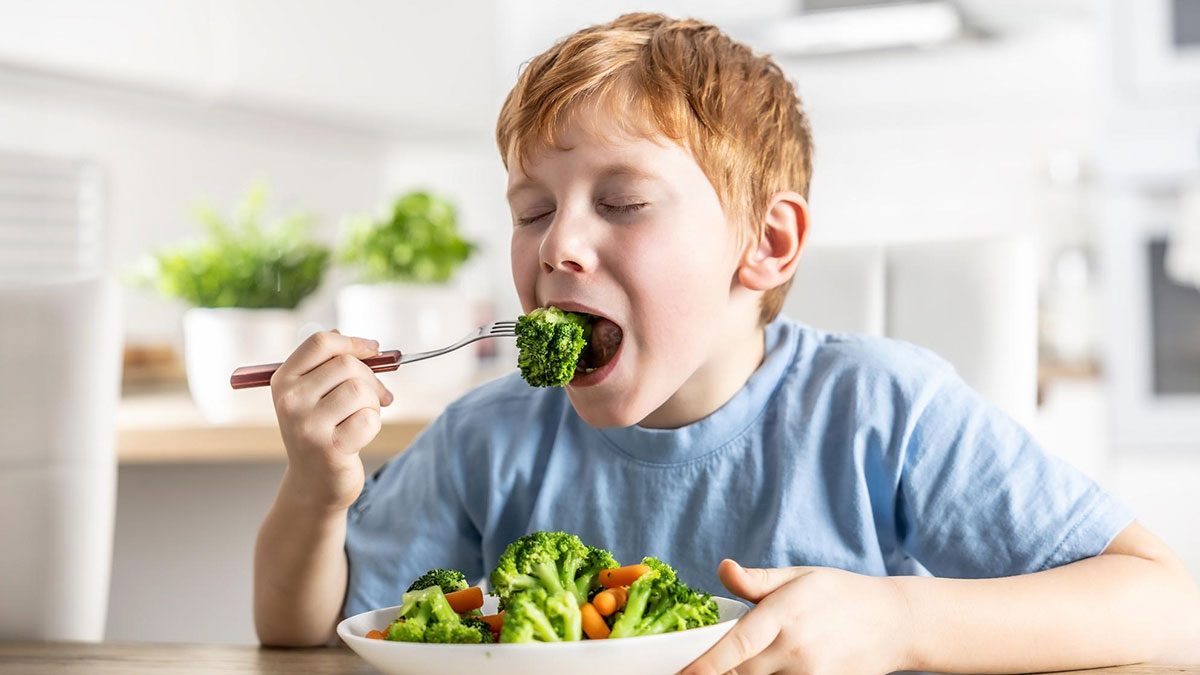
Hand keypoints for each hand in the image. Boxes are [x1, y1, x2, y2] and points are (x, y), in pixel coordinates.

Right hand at [270, 330, 393, 512]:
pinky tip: (359, 437)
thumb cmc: (321, 432)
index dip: (353, 343)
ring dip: (372, 404)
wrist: (314, 483)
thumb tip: (357, 341)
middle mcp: (290, 401)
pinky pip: (369, 419)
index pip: (320, 343)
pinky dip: (373, 425)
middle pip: (347, 365)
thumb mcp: (314, 395)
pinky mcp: (329, 448)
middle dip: (371, 379)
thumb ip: (329, 367)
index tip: (374, 350)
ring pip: (361, 390)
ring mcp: (308, 425)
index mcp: (284, 381)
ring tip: (362, 418)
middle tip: (377, 397)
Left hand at [681, 560, 912, 674]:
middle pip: (742, 671)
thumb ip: (756, 581)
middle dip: (722, 670)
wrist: (894, 623)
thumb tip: (722, 568)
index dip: (705, 664)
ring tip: (750, 657)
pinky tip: (770, 667)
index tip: (682, 674)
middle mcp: (797, 649)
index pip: (736, 645)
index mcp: (785, 614)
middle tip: (705, 663)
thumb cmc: (839, 594)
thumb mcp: (797, 577)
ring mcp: (812, 674)